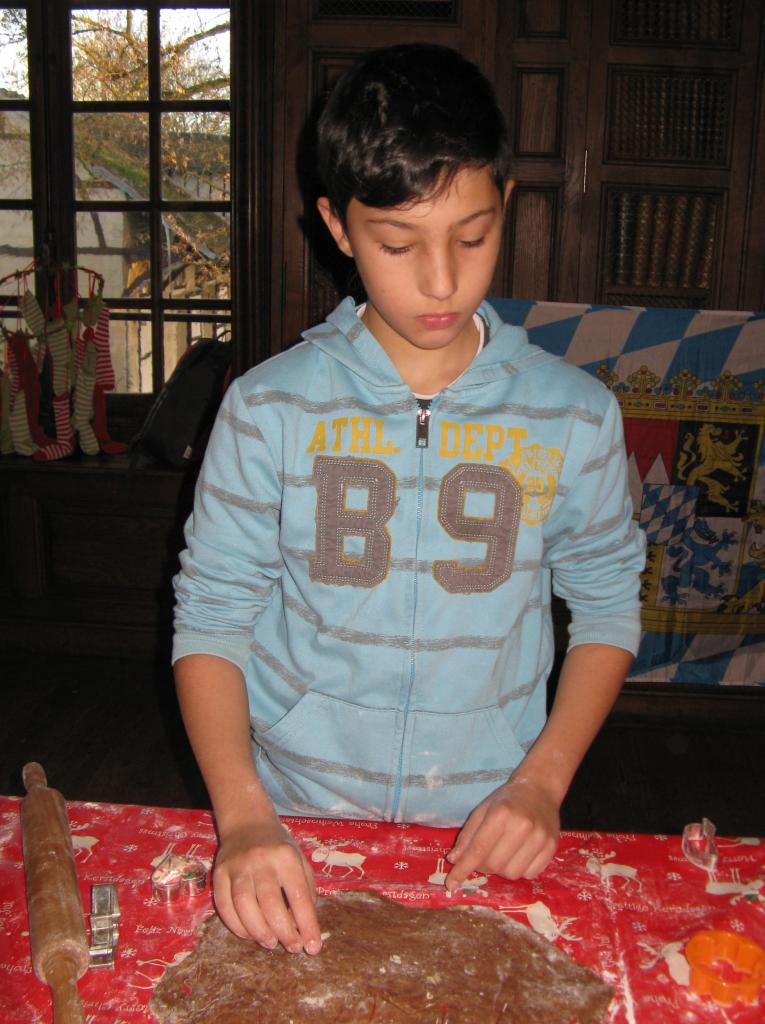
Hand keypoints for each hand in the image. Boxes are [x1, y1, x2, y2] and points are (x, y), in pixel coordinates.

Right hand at [213, 814, 321, 954]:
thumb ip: (305, 890)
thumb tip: (305, 928)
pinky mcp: (219, 874)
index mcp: (286, 857)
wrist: (247, 823)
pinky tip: (249, 934)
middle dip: (283, 932)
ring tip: (271, 943)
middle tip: (292, 947)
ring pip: (244, 906)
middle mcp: (261, 860)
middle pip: (270, 903)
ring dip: (258, 931)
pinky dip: (236, 926)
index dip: (306, 924)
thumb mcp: (299, 860)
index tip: (312, 947)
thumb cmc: (278, 847)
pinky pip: (224, 906)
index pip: (299, 895)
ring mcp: (237, 867)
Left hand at [444, 775, 559, 892]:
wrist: (540, 790)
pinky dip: (520, 870)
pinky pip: (530, 874)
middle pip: (494, 865)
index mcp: (501, 813)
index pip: (478, 849)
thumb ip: (467, 835)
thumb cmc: (507, 800)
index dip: (463, 869)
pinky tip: (519, 854)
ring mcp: (540, 838)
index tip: (451, 884)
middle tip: (484, 856)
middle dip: (483, 866)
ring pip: (512, 873)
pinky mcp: (552, 847)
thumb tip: (454, 860)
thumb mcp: (482, 810)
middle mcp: (522, 825)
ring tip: (503, 853)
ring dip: (502, 869)